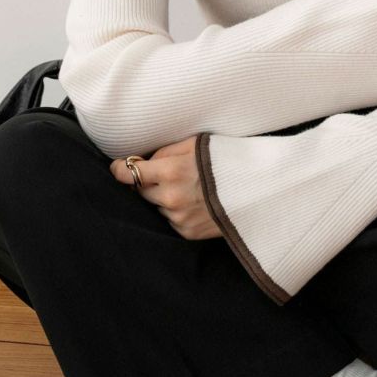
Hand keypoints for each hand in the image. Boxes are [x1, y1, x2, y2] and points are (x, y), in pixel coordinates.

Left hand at [109, 136, 223, 239]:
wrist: (258, 188)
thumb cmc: (226, 159)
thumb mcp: (195, 144)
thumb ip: (165, 153)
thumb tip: (142, 161)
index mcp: (171, 171)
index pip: (129, 174)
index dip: (119, 170)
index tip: (118, 168)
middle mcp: (171, 197)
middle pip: (141, 191)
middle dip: (149, 183)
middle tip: (169, 175)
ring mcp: (179, 217)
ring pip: (157, 206)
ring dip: (164, 199)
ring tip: (190, 189)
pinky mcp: (188, 232)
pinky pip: (171, 220)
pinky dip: (178, 212)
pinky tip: (196, 203)